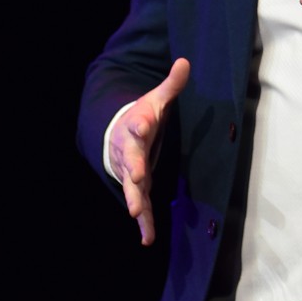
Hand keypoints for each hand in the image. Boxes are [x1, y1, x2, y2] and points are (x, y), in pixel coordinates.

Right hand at [108, 57, 189, 245]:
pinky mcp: (136, 186)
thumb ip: (172, 84)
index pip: (138, 124)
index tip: (143, 122)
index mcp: (136, 127)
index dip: (140, 123)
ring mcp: (130, 171)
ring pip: (132, 187)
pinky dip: (144, 222)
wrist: (117, 133)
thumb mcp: (156, 99)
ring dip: (134, 199)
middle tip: (138, 175)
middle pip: (131, 160)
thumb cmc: (142, 115)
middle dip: (134, 168)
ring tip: (136, 213)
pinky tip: (147, 239)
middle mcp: (129, 152)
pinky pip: (140, 205)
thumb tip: (185, 61)